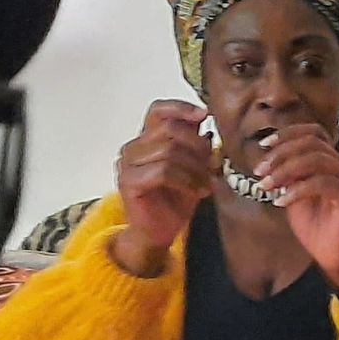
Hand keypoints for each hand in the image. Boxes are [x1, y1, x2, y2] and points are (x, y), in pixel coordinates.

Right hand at [113, 101, 211, 268]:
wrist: (159, 232)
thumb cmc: (176, 199)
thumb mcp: (194, 166)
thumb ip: (196, 143)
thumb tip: (205, 119)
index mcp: (147, 139)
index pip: (159, 110)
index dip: (181, 108)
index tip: (205, 115)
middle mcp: (133, 147)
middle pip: (171, 129)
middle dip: (198, 146)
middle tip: (211, 166)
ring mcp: (127, 164)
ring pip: (169, 151)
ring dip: (195, 168)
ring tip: (205, 183)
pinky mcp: (128, 182)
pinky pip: (163, 171)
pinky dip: (186, 181)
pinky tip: (197, 192)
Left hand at [254, 124, 338, 293]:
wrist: (333, 258)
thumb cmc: (315, 228)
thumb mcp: (295, 194)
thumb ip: (289, 175)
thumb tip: (271, 159)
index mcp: (334, 162)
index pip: (314, 133)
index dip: (288, 134)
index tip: (264, 146)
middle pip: (313, 143)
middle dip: (281, 154)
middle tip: (260, 172)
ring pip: (317, 160)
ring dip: (285, 171)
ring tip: (267, 186)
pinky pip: (322, 183)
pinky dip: (297, 190)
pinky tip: (281, 201)